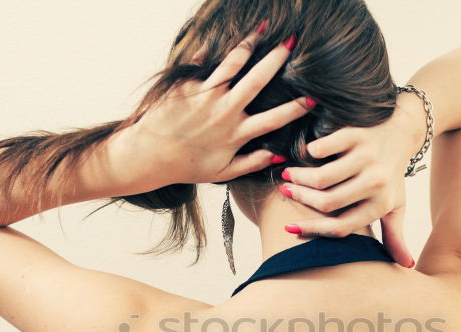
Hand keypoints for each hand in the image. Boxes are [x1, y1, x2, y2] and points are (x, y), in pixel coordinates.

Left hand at [131, 29, 312, 184]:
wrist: (147, 156)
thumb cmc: (185, 166)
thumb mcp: (223, 172)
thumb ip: (252, 163)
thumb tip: (278, 156)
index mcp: (236, 133)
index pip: (273, 119)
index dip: (295, 109)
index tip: (313, 99)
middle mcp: (224, 111)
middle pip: (257, 80)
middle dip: (276, 60)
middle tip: (292, 42)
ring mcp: (205, 96)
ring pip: (232, 63)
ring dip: (249, 43)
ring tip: (263, 29)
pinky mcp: (187, 86)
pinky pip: (202, 62)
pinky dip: (211, 49)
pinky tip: (221, 37)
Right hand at [277, 109, 424, 267]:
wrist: (403, 129)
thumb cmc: (391, 173)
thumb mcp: (395, 204)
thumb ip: (394, 235)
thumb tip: (406, 266)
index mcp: (382, 204)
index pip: (341, 226)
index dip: (312, 229)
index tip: (289, 227)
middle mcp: (376, 183)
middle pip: (327, 202)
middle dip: (301, 198)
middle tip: (286, 191)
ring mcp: (367, 158)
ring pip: (321, 178)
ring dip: (299, 177)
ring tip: (289, 174)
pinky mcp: (358, 135)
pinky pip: (322, 149)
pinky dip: (308, 153)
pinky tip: (303, 154)